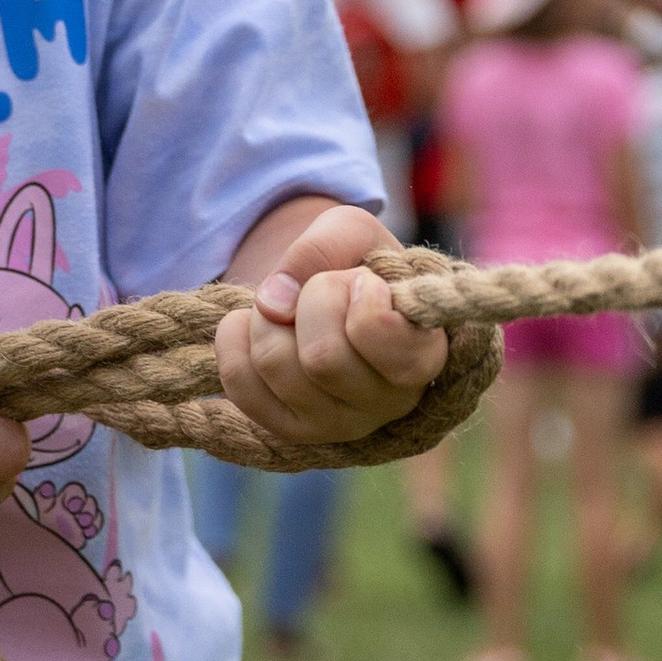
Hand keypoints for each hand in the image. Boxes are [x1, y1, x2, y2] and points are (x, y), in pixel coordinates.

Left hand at [216, 204, 447, 444]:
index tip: (364, 282)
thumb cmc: (355, 263)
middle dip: (308, 301)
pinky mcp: (291, 429)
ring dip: (267, 317)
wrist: (326, 294)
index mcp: (427, 356)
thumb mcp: (354, 230)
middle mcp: (391, 403)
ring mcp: (340, 425)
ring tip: (289, 310)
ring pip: (275, 365)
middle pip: (321, 358)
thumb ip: (325, 243)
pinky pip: (240, 381)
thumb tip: (274, 302)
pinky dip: (235, 338)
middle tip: (321, 290)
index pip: (379, 337)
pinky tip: (258, 326)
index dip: (359, 296)